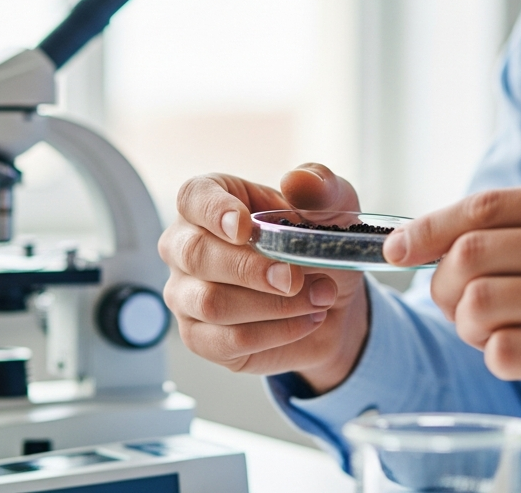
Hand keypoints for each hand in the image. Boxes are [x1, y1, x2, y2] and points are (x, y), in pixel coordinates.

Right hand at [159, 164, 369, 392]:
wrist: (332, 301)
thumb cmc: (318, 245)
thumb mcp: (334, 209)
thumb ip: (321, 188)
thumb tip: (298, 180)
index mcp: (211, 202)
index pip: (192, 198)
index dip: (213, 211)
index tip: (244, 227)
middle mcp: (186, 246)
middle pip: (196, 255)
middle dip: (250, 269)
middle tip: (295, 278)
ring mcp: (186, 294)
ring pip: (210, 303)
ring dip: (272, 305)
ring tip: (318, 298)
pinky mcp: (200, 337)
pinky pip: (226, 340)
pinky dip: (275, 332)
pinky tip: (307, 320)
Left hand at [384, 180, 520, 442]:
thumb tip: (446, 241)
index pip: (483, 206)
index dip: (428, 228)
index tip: (399, 249)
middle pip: (469, 254)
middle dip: (444, 287)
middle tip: (458, 308)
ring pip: (477, 303)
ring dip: (468, 326)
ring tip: (493, 334)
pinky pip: (502, 351)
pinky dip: (497, 357)